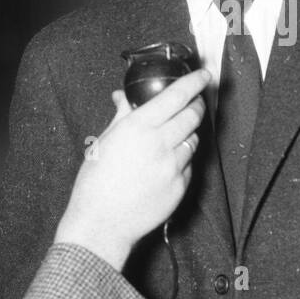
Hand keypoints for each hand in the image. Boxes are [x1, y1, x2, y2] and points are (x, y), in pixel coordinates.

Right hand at [54, 68, 209, 269]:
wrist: (102, 225)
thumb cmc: (95, 184)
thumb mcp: (104, 142)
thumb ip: (122, 116)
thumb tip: (123, 97)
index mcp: (139, 127)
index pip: (177, 95)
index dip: (194, 81)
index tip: (204, 74)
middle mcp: (160, 143)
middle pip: (193, 115)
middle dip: (195, 105)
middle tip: (192, 104)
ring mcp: (173, 166)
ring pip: (193, 140)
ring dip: (187, 134)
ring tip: (170, 140)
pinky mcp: (180, 187)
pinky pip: (189, 165)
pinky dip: (181, 161)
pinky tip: (164, 167)